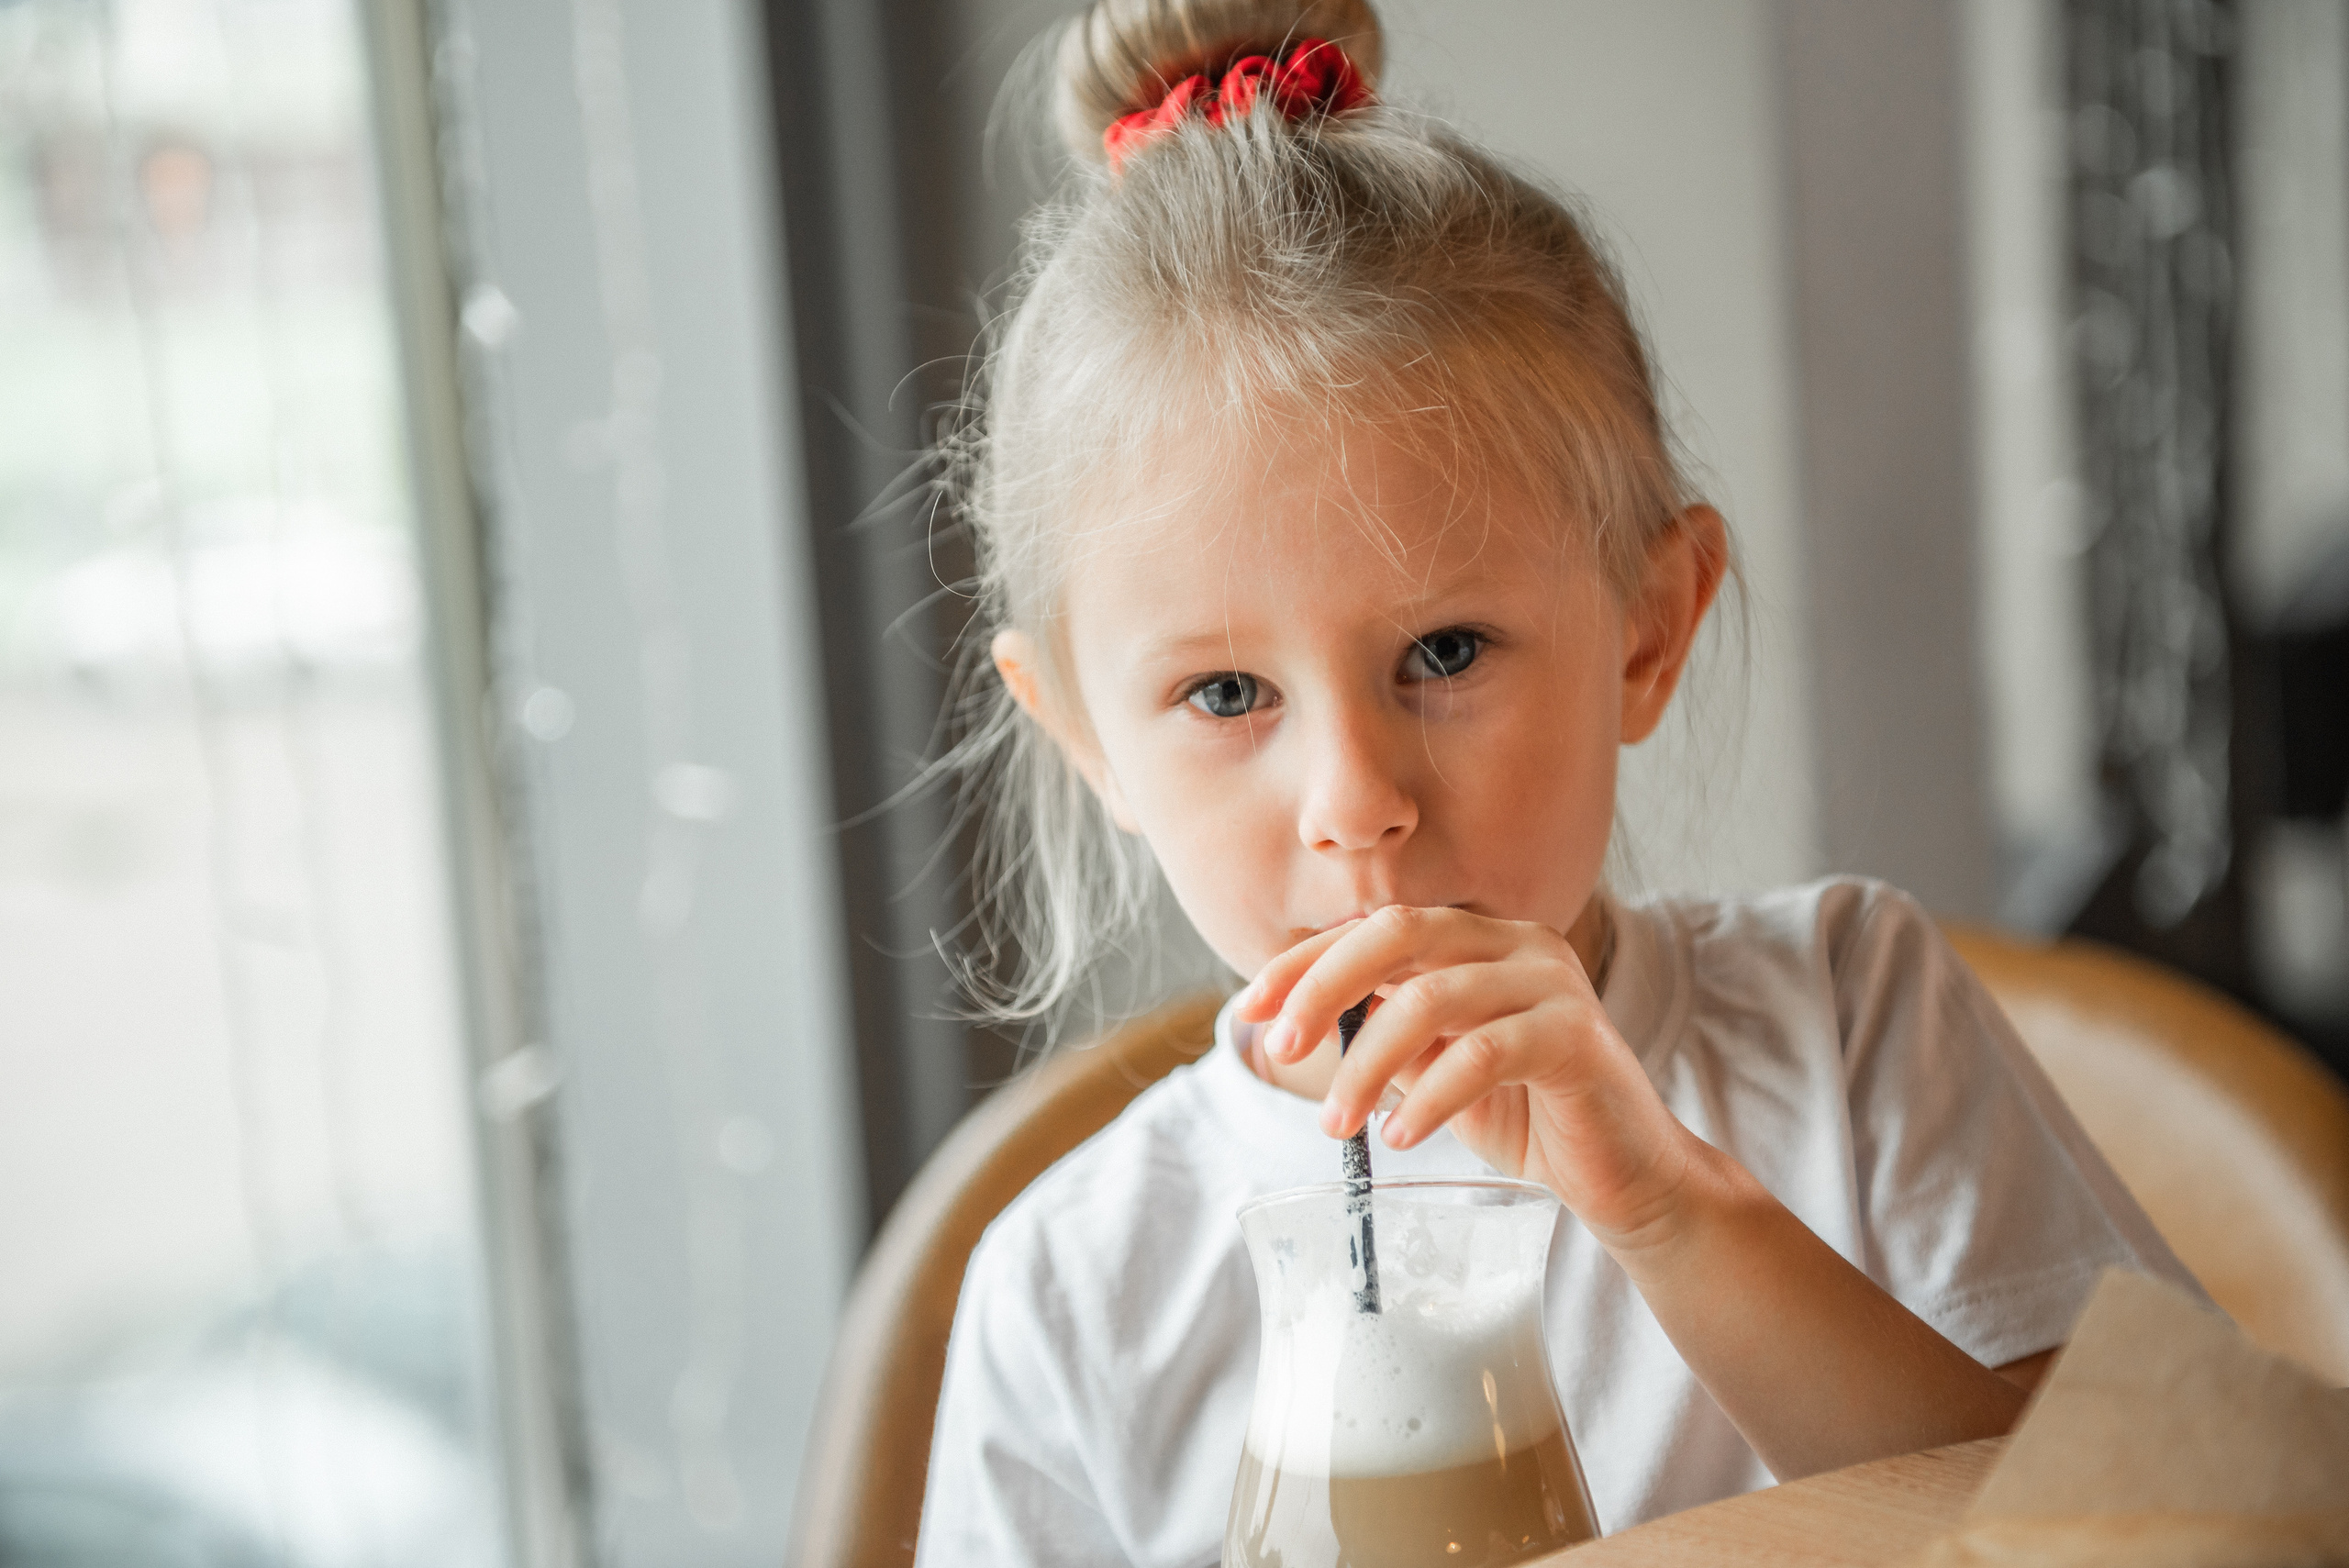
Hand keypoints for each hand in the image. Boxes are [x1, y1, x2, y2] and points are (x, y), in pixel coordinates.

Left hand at [1235, 904, 1698, 1248]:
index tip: (1247, 1009)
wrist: (1623, 1177)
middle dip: (1322, 987)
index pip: (1373, 928)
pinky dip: (1427, 1097)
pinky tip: (1398, 1135)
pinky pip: (1483, 1054)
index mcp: (1479, 938)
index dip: (1303, 963)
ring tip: (1337, 1124)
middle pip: (1396, 934)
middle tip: (1277, 1048)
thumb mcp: (1434, 1069)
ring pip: (1431, 997)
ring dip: (1366, 1063)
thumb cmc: (1527, 1117)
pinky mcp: (1578, 1036)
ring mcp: (1552, 982)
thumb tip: (1292, 1022)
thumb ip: (1382, 1035)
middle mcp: (1517, 942)